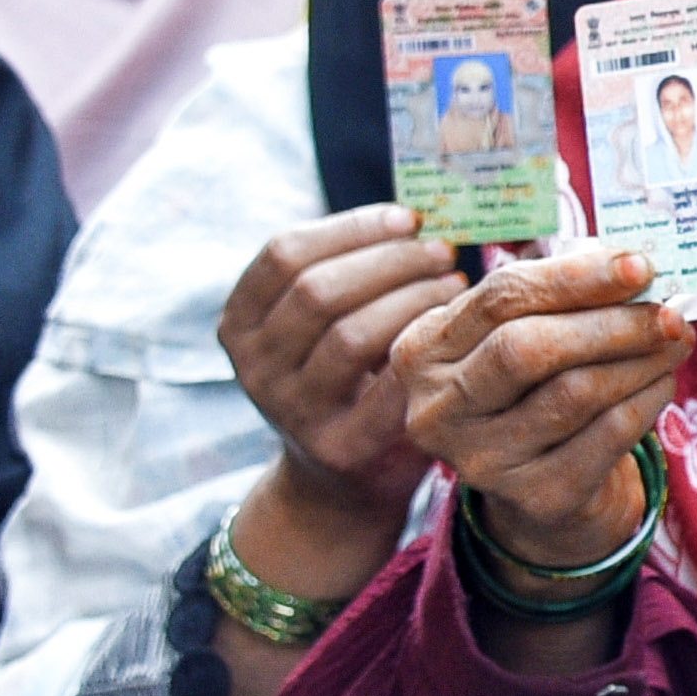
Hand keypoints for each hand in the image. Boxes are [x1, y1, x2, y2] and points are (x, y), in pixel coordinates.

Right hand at [214, 205, 459, 597]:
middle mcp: (254, 368)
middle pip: (316, 291)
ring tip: (455, 282)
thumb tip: (419, 212)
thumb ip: (347, 274)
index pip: (283, 254)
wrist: (341, 484)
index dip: (350, 227)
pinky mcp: (339, 447)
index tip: (407, 217)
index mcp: (241, 323)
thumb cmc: (348, 380)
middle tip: (443, 249)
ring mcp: (291, 411)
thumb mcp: (323, 326)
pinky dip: (424, 349)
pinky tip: (455, 331)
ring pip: (349, 336)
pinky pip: (386, 387)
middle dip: (390, 260)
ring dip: (411, 299)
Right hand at [395, 245, 688, 570]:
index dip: (575, 278)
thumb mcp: (520, 332)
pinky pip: (607, 435)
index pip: (500, 297)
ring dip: (639, 360)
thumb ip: (558, 297)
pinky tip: (662, 382)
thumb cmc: (530, 387)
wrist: (538, 486)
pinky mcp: (535, 497)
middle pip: (529, 348)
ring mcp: (482, 460)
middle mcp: (439, 408)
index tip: (639, 264)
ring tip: (676, 340)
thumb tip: (632, 268)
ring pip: (574, 393)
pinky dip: (647, 399)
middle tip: (668, 311)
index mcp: (424, 350)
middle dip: (611, 323)